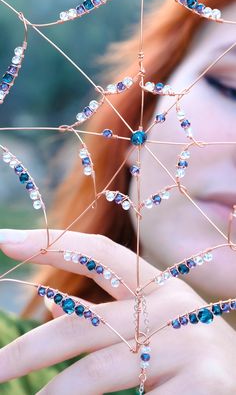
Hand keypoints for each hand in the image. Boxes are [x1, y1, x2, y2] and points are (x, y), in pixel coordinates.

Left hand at [0, 229, 234, 394]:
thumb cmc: (189, 355)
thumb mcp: (151, 327)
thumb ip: (105, 314)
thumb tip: (51, 304)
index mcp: (159, 286)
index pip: (100, 252)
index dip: (52, 243)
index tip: (5, 238)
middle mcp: (172, 306)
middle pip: (83, 323)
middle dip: (28, 348)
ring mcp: (188, 345)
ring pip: (96, 370)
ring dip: (54, 394)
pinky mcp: (202, 385)